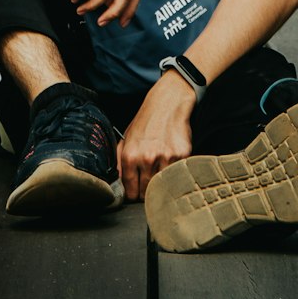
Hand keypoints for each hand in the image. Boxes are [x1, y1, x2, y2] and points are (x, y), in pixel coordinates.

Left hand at [117, 73, 194, 200]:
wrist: (167, 104)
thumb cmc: (145, 123)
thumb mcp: (126, 139)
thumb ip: (119, 162)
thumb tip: (116, 183)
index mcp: (130, 156)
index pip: (131, 192)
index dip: (133, 194)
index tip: (136, 191)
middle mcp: (147, 158)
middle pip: (146, 193)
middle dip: (146, 190)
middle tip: (148, 180)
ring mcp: (165, 158)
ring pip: (162, 186)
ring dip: (161, 182)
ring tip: (159, 169)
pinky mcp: (181, 156)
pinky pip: (177, 175)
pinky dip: (174, 172)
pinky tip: (170, 160)